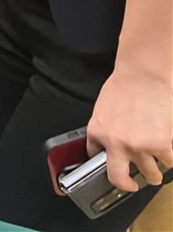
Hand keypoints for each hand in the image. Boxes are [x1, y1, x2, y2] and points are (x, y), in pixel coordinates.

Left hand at [87, 66, 172, 191]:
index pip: (95, 157)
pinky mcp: (160, 146)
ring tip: (157, 167)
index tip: (112, 166)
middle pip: (119, 179)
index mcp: (97, 132)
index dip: (105, 163)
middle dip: (128, 185)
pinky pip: (169, 162)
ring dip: (154, 172)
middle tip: (133, 185)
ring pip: (150, 174)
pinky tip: (169, 152)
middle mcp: (116, 144)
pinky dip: (170, 158)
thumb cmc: (126, 85)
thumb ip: (107, 128)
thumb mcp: (104, 108)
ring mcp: (138, 147)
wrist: (144, 75)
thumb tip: (111, 141)